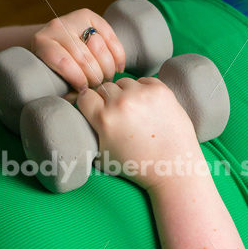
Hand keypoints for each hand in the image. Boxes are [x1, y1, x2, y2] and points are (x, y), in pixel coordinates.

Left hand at [31, 9, 125, 93]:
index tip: (84, 90)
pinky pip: (111, 37)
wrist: (57, 46)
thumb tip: (83, 97)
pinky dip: (118, 56)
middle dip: (95, 76)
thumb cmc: (56, 71)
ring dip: (107, 68)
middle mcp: (56, 27)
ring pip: (99, 46)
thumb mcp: (54, 80)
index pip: (63, 62)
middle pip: (83, 55)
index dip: (77, 79)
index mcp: (42, 43)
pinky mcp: (91, 16)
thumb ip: (65, 89)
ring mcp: (74, 19)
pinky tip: (118, 68)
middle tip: (98, 87)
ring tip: (106, 78)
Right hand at [76, 77, 204, 190]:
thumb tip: (74, 112)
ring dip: (126, 93)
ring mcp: (143, 95)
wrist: (173, 167)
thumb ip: (87, 132)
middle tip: (120, 116)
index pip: (84, 95)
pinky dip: (144, 91)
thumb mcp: (102, 155)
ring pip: (124, 82)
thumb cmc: (136, 165)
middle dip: (108, 100)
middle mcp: (121, 103)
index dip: (89, 104)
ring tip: (136, 113)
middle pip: (104, 87)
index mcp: (104, 119)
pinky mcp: (161, 90)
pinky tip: (149, 109)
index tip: (96, 111)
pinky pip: (144, 81)